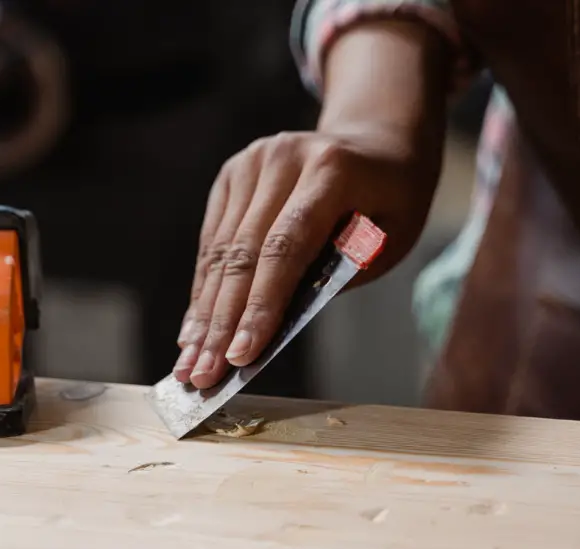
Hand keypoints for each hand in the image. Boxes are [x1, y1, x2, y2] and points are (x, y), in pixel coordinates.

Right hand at [171, 17, 454, 388]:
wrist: (376, 142)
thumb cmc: (390, 202)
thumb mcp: (390, 238)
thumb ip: (341, 273)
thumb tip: (276, 324)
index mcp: (331, 171)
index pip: (286, 247)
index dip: (260, 305)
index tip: (241, 355)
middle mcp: (282, 158)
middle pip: (243, 254)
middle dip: (221, 323)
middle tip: (202, 376)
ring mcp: (251, 162)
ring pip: (220, 252)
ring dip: (204, 315)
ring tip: (189, 366)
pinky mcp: (232, 175)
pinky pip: (213, 242)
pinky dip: (204, 290)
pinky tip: (193, 330)